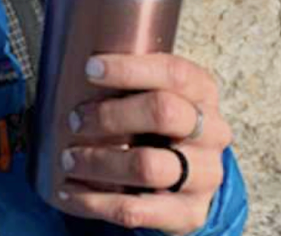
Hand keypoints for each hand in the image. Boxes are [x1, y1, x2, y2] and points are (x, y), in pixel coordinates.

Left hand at [54, 53, 232, 234]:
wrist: (191, 179)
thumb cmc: (161, 127)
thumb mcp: (158, 95)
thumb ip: (132, 83)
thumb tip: (72, 72)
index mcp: (203, 93)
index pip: (174, 73)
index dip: (130, 69)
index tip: (91, 68)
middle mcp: (212, 132)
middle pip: (163, 113)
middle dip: (110, 115)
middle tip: (76, 120)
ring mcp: (205, 175)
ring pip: (147, 166)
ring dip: (98, 161)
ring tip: (69, 159)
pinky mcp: (189, 212)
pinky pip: (136, 209)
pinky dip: (95, 201)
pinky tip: (71, 191)